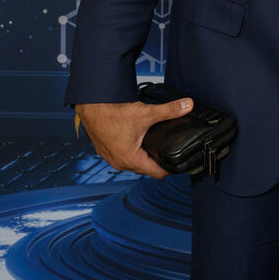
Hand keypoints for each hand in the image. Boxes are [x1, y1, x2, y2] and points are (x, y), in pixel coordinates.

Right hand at [74, 98, 192, 178]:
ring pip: (134, 164)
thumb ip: (170, 110)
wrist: (91, 107)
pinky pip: (123, 158)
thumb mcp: (146, 113)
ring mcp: (111, 159)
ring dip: (144, 157)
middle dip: (158, 161)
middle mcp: (120, 163)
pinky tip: (138, 142)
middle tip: (170, 151)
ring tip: (156, 146)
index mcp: (131, 160)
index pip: (157, 173)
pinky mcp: (106, 152)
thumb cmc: (112, 113)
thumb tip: (187, 105)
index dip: (171, 168)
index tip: (180, 162)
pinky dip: (132, 152)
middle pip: (146, 169)